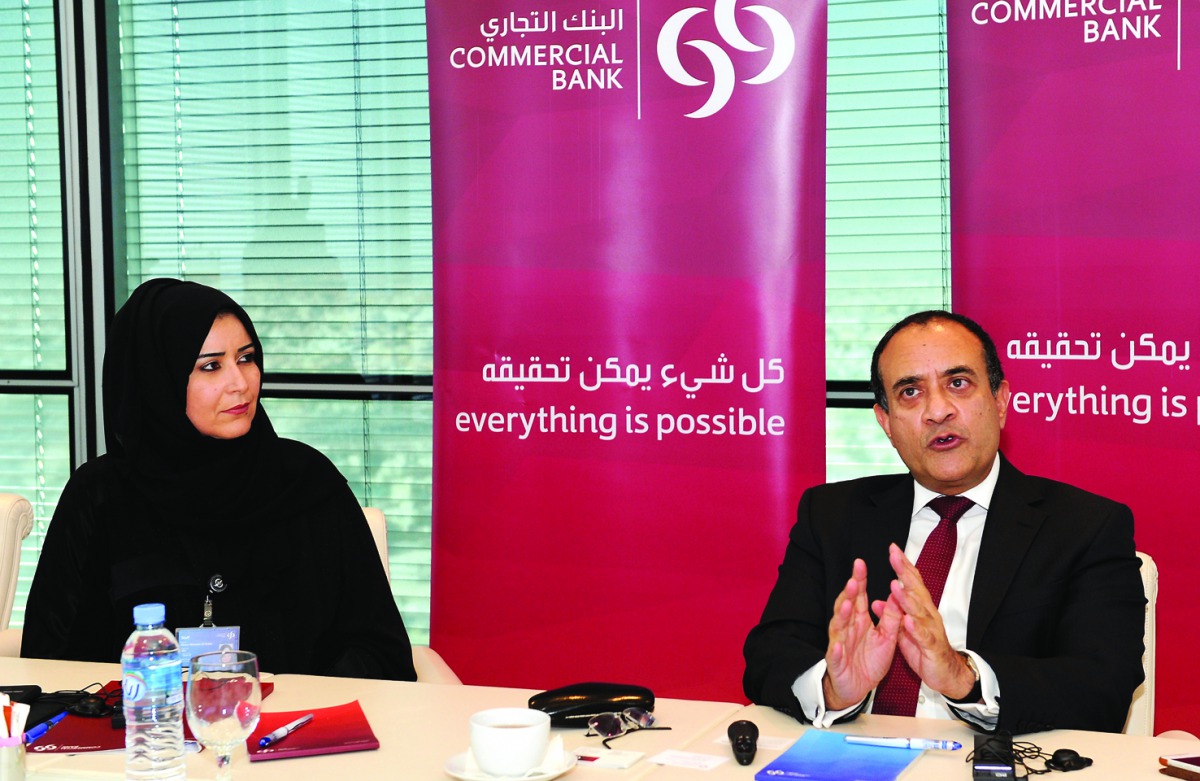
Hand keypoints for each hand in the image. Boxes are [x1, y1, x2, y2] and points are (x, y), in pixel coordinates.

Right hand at [822, 558, 903, 709]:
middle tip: (855, 579)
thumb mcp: (887, 637)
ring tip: (848, 603)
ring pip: (838, 627)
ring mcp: (839, 644)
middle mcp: (847, 628)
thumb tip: (898, 593)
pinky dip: (836, 650)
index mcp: (859, 620)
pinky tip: (838, 645)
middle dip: (849, 593)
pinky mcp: (837, 662)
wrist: (857, 686)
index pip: (858, 596)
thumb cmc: (868, 660)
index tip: (861, 563)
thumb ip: (891, 617)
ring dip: (841, 615)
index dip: (859, 580)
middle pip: (846, 607)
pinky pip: (835, 655)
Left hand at [885, 543, 975, 699]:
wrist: (947, 673)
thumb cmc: (924, 649)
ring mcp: (931, 629)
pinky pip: (923, 636)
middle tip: (894, 556)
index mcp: (920, 609)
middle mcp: (928, 614)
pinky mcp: (932, 647)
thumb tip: (875, 601)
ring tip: (895, 585)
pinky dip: (915, 628)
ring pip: (919, 611)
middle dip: (905, 572)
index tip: (893, 549)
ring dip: (907, 598)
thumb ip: (891, 615)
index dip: (903, 566)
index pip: (912, 583)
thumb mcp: (903, 631)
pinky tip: (907, 620)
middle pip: (916, 590)